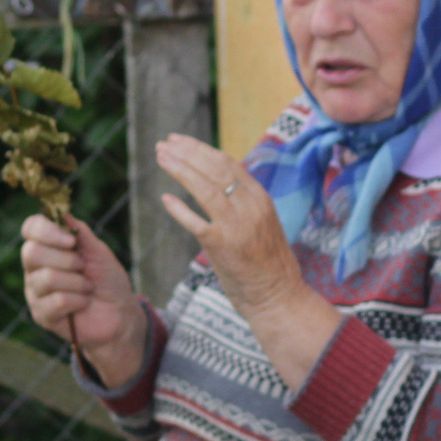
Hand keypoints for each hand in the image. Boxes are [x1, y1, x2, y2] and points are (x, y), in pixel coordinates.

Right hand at [23, 215, 146, 387]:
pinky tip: (83, 303)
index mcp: (47, 247)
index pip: (30, 228)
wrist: (120, 314)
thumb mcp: (98, 252)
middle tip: (83, 268)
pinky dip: (79, 300)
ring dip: (77, 282)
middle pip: (32, 253)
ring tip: (87, 287)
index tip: (71, 241)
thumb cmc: (108, 280)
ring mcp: (35, 291)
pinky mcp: (41, 314)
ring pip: (47, 278)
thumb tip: (63, 213)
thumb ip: (80, 232)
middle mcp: (35, 267)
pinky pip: (58, 301)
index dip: (47, 231)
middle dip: (66, 260)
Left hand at [155, 135, 344, 390]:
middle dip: (186, 153)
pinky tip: (165, 199)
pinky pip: (196, 222)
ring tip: (160, 157)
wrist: (280, 298)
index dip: (200, 149)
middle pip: (214, 169)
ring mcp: (237, 225)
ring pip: (204, 187)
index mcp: (260, 199)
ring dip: (179, 169)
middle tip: (163, 144)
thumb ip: (242, 204)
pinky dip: (179, 209)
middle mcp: (250, 207)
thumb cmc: (269, 265)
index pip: (227, 163)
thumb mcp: (261, 224)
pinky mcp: (223, 246)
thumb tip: (216, 186)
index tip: (179, 142)